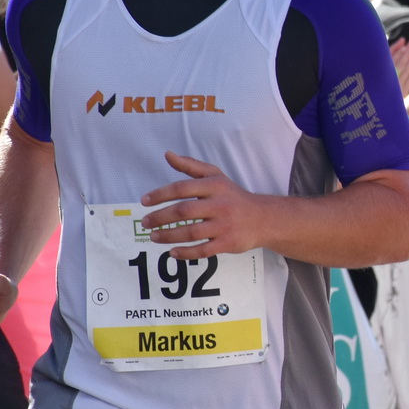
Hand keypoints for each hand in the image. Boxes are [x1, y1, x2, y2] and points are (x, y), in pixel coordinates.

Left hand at [140, 151, 270, 259]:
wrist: (264, 218)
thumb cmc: (234, 196)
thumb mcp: (216, 176)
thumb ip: (191, 166)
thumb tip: (168, 155)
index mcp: (215, 186)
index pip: (182, 188)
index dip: (160, 194)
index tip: (144, 201)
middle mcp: (220, 205)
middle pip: (184, 211)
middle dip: (160, 217)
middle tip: (145, 222)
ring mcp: (224, 225)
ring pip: (191, 232)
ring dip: (169, 235)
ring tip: (153, 236)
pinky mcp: (228, 243)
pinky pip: (203, 250)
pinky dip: (185, 253)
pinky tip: (172, 252)